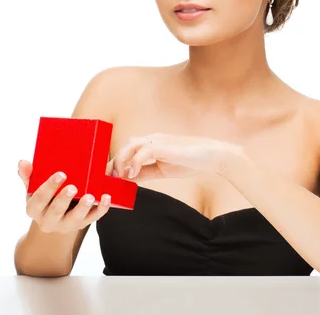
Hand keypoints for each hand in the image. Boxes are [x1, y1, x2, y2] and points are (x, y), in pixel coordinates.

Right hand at [17, 159, 110, 233]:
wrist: (54, 218)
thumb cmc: (44, 197)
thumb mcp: (33, 188)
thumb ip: (29, 175)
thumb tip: (23, 162)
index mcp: (34, 209)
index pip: (38, 200)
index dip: (49, 188)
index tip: (60, 175)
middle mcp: (48, 220)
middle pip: (55, 211)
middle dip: (64, 199)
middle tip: (73, 187)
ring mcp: (66, 224)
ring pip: (75, 219)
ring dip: (83, 208)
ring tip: (91, 197)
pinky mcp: (81, 224)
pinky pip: (92, 218)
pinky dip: (101, 209)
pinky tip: (106, 198)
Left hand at [107, 133, 241, 180]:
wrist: (212, 156)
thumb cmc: (190, 162)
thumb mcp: (163, 170)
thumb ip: (146, 172)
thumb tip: (129, 179)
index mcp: (152, 144)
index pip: (128, 150)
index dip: (116, 162)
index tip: (107, 177)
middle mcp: (153, 139)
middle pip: (126, 145)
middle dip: (114, 161)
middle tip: (108, 178)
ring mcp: (159, 141)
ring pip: (131, 144)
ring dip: (121, 160)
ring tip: (118, 176)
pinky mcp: (165, 146)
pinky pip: (145, 151)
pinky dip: (136, 162)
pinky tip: (134, 174)